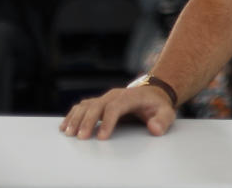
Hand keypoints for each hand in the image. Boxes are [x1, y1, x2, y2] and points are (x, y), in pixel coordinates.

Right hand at [60, 85, 175, 139]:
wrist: (152, 93)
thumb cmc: (157, 105)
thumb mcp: (166, 112)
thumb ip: (163, 120)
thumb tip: (154, 129)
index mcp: (131, 97)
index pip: (116, 107)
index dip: (108, 121)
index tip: (102, 137)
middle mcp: (115, 95)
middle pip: (98, 105)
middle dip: (88, 121)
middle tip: (81, 138)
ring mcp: (106, 97)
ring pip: (87, 105)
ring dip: (77, 118)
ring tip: (69, 133)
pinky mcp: (100, 102)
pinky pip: (83, 106)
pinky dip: (73, 115)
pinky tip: (65, 126)